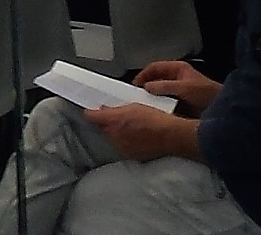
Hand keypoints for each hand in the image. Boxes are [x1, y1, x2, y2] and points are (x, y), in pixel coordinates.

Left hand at [84, 103, 198, 162]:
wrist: (171, 136)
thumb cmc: (155, 118)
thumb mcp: (134, 106)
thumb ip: (116, 109)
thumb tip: (106, 109)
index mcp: (113, 120)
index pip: (92, 117)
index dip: (90, 113)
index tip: (90, 111)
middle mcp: (114, 135)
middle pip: (102, 128)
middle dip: (106, 123)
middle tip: (116, 118)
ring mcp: (121, 146)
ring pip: (112, 138)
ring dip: (116, 133)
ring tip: (130, 128)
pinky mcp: (130, 155)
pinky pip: (122, 147)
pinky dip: (125, 142)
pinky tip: (136, 138)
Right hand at [132, 61, 220, 111]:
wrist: (223, 110)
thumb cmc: (208, 94)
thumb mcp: (184, 88)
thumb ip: (164, 86)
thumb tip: (148, 87)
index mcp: (178, 69)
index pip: (154, 68)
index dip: (143, 75)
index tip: (135, 85)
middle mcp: (178, 78)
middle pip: (156, 79)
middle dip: (146, 87)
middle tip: (137, 96)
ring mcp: (180, 90)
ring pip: (161, 91)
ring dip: (153, 97)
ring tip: (145, 105)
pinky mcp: (183, 103)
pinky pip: (167, 102)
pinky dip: (160, 106)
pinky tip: (157, 112)